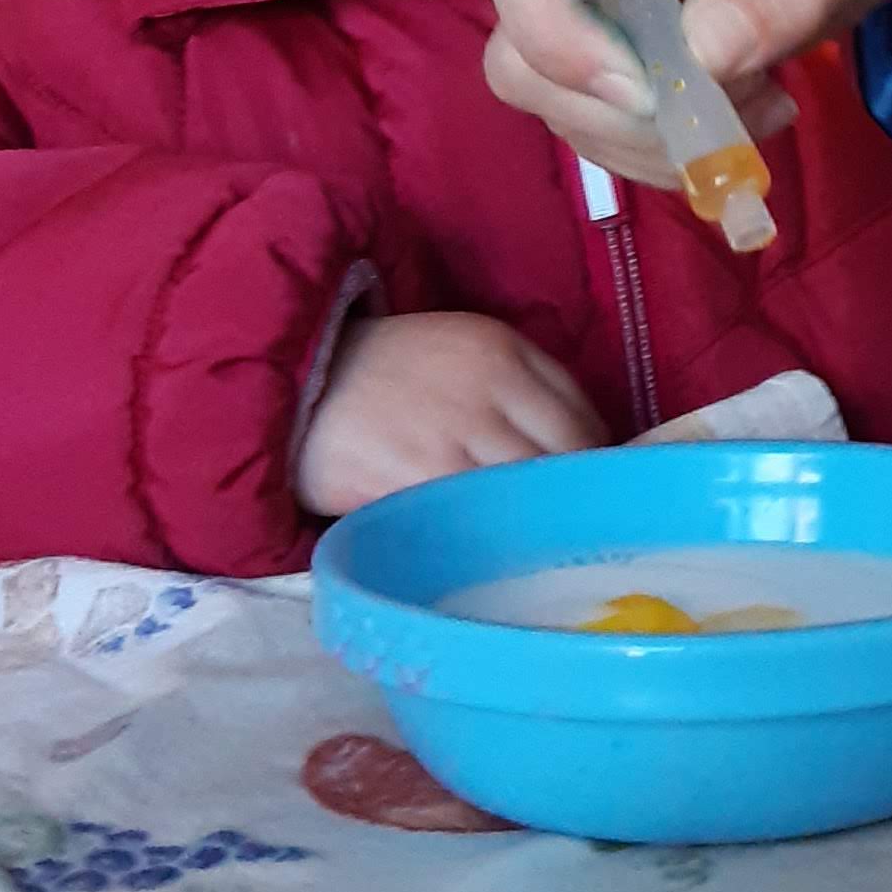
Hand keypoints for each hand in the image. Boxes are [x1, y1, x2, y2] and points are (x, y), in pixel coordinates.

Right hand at [296, 310, 602, 518]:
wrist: (296, 381)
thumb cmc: (387, 370)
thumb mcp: (465, 348)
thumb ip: (524, 386)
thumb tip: (589, 449)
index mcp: (504, 351)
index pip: (582, 418)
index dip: (595, 463)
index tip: (594, 490)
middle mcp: (486, 389)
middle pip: (562, 460)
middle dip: (570, 497)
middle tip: (570, 527)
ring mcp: (451, 436)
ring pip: (522, 492)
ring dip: (532, 521)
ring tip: (529, 542)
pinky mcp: (414, 478)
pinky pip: (472, 515)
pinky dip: (483, 532)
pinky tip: (481, 543)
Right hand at [470, 0, 891, 188]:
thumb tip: (702, 54)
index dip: (549, 25)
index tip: (648, 83)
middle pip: (515, 39)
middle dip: (608, 108)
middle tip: (729, 106)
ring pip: (554, 96)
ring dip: (647, 137)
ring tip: (761, 109)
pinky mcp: (633, 45)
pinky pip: (606, 119)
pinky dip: (666, 147)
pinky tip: (749, 120)